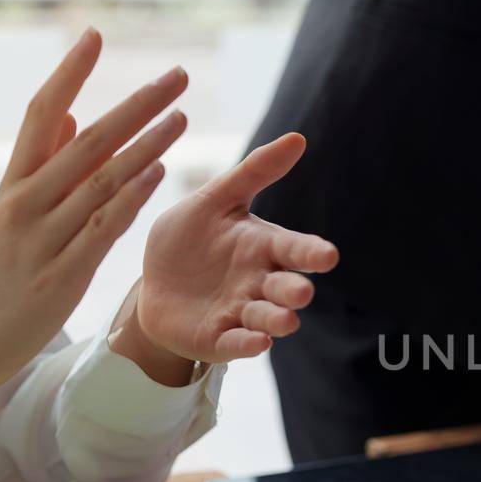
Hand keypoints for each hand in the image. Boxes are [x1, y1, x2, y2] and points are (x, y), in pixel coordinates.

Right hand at [0, 29, 187, 405]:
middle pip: (86, 140)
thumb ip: (41, 163)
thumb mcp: (7, 214)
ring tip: (182, 115)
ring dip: (146, 145)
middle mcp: (26, 203)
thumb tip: (69, 113)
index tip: (96, 35)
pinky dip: (131, 197)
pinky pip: (103, 228)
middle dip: (135, 104)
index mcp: (12, 184)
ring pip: (101, 181)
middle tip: (177, 73)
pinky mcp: (62, 275)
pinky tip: (158, 171)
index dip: (68, 73)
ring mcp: (44, 239)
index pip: (40, 114)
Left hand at [120, 133, 338, 368]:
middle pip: (284, 287)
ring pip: (266, 318)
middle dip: (294, 290)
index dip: (310, 253)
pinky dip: (248, 343)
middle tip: (301, 291)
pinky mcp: (219, 339)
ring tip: (285, 320)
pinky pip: (237, 343)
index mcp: (262, 247)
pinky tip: (258, 341)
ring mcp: (241, 313)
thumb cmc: (190, 239)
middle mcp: (259, 282)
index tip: (327, 255)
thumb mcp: (214, 200)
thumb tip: (298, 138)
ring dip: (277, 320)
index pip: (293, 249)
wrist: (153, 283)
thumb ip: (254, 172)